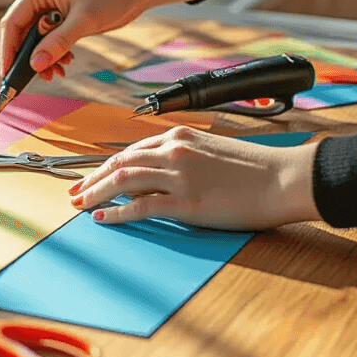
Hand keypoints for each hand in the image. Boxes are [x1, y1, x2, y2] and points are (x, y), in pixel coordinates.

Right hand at [0, 0, 201, 79]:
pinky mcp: (63, 18)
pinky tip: (66, 62)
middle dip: (28, 57)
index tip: (8, 73)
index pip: (13, 23)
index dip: (8, 50)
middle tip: (38, 77)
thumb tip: (35, 64)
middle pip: (22, 33)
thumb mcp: (83, 21)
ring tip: (56, 72)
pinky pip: (49, 39)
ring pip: (36, 39)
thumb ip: (57, 43)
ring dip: (43, 58)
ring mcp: (51, 8)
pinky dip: (54, 53)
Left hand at [69, 127, 319, 229]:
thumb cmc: (255, 169)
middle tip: (74, 193)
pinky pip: (141, 207)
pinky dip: (118, 213)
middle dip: (91, 179)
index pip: (131, 151)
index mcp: (180, 137)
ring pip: (123, 181)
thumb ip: (184, 159)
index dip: (105, 166)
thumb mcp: (212, 153)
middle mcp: (174, 151)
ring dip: (96, 193)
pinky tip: (103, 219)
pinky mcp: (186, 203)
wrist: (283, 179)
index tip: (89, 177)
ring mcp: (179, 176)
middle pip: (119, 163)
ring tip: (79, 205)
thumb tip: (160, 176)